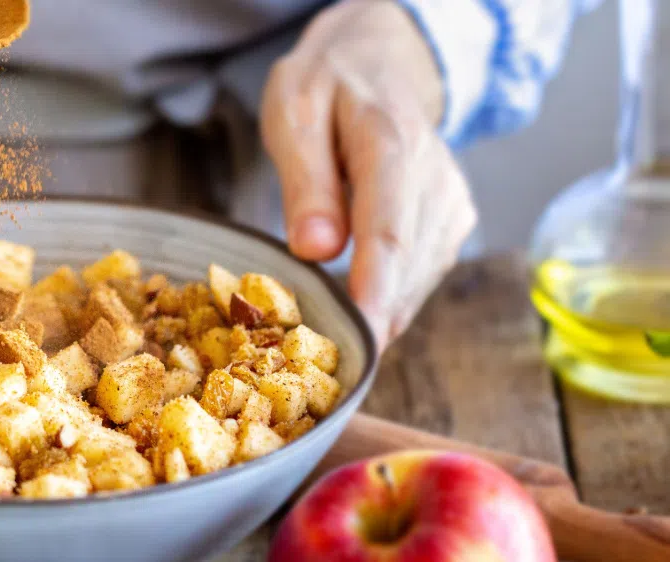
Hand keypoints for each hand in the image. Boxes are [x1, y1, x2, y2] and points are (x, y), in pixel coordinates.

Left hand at [259, 0, 476, 349]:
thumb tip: (316, 251)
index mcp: (391, 143)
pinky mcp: (450, 223)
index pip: (389, 230)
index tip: (363, 340)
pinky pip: (421, 277)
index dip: (376, 291)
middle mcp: (434, 177)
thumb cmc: (326, 87)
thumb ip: (304, 181)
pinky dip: (389, 299)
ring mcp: (450, 202)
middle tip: (324, 364)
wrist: (378, 63)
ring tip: (331, 342)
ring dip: (379, 314)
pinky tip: (356, 312)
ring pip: (418, 280)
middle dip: (370, 318)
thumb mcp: (293, 113)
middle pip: (408, 265)